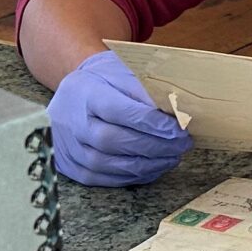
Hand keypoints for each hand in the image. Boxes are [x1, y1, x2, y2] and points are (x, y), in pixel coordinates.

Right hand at [48, 51, 193, 186]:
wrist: (69, 95)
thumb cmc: (102, 81)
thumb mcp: (120, 71)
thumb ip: (143, 90)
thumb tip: (173, 112)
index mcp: (85, 93)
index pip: (119, 111)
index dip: (152, 123)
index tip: (178, 129)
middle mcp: (73, 123)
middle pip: (114, 140)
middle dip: (154, 146)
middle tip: (182, 144)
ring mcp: (70, 148)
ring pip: (110, 164)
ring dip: (148, 165)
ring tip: (173, 157)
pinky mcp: (72, 168)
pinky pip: (105, 179)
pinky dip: (134, 176)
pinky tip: (154, 167)